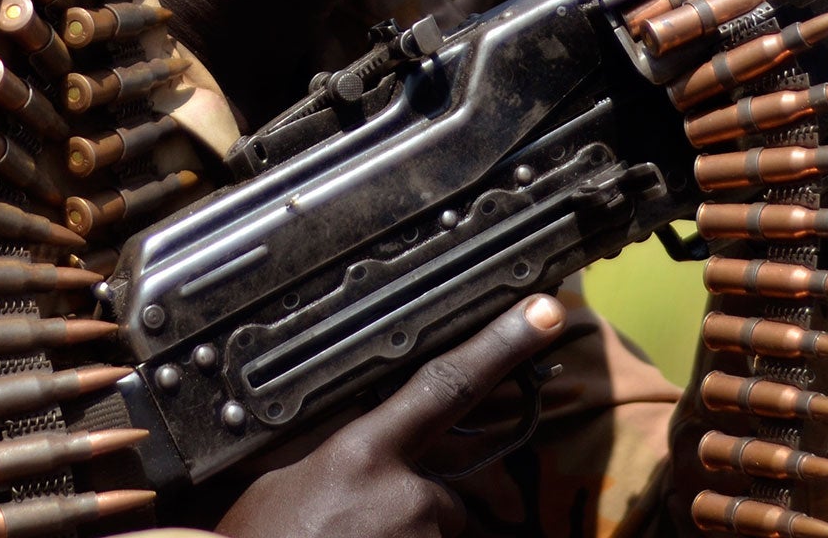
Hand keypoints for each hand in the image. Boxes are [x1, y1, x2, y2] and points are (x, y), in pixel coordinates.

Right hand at [216, 294, 566, 537]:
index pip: (446, 383)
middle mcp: (406, 495)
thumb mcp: (279, 481)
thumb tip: (361, 440)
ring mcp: (423, 536)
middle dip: (411, 502)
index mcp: (363, 452)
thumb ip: (334, 452)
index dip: (501, 343)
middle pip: (441, 486)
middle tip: (349, 523)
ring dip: (404, 537)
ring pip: (434, 530)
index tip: (548, 311)